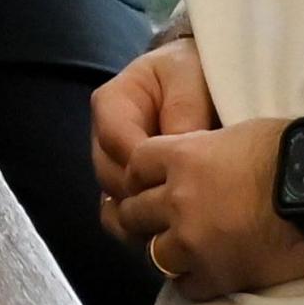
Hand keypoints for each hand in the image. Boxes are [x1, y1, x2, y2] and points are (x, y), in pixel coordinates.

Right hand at [92, 35, 215, 212]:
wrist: (199, 76)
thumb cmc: (192, 71)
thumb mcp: (189, 80)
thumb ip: (183, 115)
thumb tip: (179, 161)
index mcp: (111, 103)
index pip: (115, 141)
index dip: (144, 165)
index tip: (180, 178)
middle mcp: (104, 137)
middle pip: (111, 176)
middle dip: (146, 194)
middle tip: (187, 208)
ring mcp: (114, 164)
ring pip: (116, 199)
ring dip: (146, 214)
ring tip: (184, 222)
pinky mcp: (129, 184)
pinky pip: (126, 213)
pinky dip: (145, 226)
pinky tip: (174, 233)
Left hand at [107, 117, 303, 301]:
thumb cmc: (293, 152)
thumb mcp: (235, 135)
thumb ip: (203, 150)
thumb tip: (200, 160)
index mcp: (181, 157)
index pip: (134, 166)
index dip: (142, 177)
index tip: (152, 184)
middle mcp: (177, 199)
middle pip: (133, 213)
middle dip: (143, 216)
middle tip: (160, 221)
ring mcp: (193, 241)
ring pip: (153, 253)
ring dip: (167, 251)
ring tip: (186, 250)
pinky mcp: (217, 275)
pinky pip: (184, 287)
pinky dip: (193, 281)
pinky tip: (208, 273)